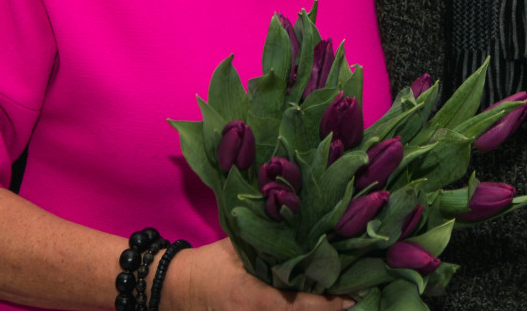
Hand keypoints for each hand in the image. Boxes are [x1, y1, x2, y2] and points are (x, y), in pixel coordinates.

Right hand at [165, 239, 354, 310]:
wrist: (175, 288)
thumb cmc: (208, 264)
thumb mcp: (237, 248)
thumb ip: (268, 241)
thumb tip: (302, 224)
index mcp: (253, 297)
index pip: (298, 307)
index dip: (326, 305)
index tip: (350, 298)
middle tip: (351, 298)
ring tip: (338, 302)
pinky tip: (311, 307)